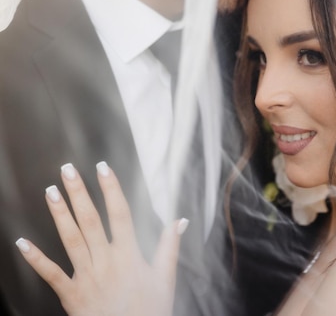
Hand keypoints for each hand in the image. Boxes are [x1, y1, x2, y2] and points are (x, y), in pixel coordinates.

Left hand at [16, 162, 187, 315]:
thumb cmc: (149, 312)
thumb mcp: (165, 279)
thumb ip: (169, 247)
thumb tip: (179, 220)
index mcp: (129, 255)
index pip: (120, 214)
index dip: (111, 189)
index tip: (103, 168)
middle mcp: (106, 261)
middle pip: (90, 221)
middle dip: (78, 193)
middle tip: (67, 170)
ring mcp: (87, 277)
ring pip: (71, 240)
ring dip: (60, 214)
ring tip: (50, 191)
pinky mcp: (72, 296)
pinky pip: (51, 275)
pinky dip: (36, 259)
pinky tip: (23, 243)